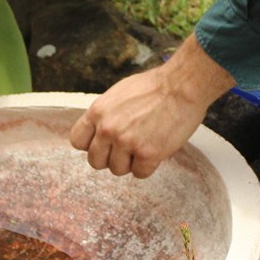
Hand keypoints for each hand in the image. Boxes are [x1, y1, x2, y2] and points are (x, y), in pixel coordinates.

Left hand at [70, 35, 235, 177]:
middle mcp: (108, 129)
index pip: (78, 141)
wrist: (182, 85)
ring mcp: (126, 142)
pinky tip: (156, 150)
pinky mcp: (147, 154)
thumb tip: (99, 132)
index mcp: (98, 112)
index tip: (104, 144)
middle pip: (95, 161)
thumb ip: (105, 115)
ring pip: (117, 170)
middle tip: (127, 149)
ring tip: (145, 145)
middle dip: (110, 158)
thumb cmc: (155, 87)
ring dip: (131, 163)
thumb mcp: (118, 94)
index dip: (92, 145)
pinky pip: (140, 174)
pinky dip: (149, 166)